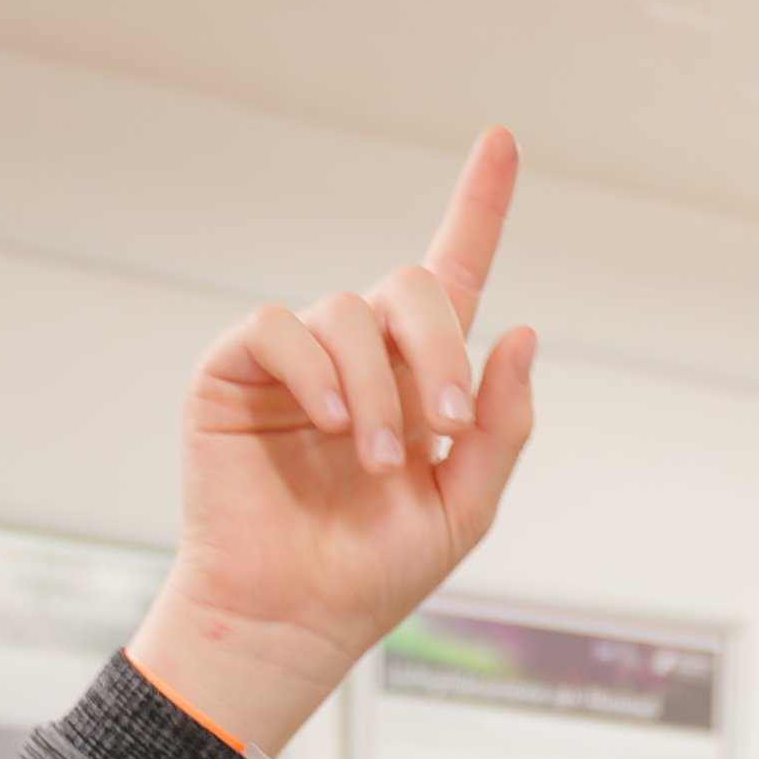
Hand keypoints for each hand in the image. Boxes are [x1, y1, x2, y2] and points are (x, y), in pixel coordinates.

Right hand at [126, 129, 536, 755]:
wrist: (291, 618)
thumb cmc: (371, 571)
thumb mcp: (465, 506)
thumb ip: (501, 426)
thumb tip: (524, 332)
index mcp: (417, 378)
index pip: (453, 272)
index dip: (478, 204)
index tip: (502, 140)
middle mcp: (359, 355)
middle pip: (410, 288)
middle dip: (439, 349)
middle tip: (443, 427)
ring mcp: (296, 360)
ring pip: (348, 313)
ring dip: (376, 386)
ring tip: (374, 458)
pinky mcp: (235, 371)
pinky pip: (280, 328)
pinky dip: (314, 370)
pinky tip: (330, 423)